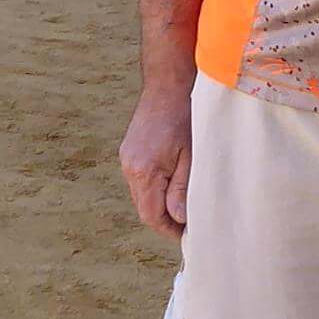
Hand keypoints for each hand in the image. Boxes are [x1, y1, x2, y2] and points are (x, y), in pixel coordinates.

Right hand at [119, 84, 192, 238]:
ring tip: (185, 203)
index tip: (189, 235)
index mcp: (143, 171)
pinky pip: (140, 179)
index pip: (152, 216)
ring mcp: (127, 157)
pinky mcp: (130, 150)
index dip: (170, 230)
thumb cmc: (186, 116)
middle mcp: (129, 167)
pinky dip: (155, 187)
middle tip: (191, 223)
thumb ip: (183, 189)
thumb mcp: (191, 156)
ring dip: (160, 203)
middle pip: (144, 208)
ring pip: (142, 195)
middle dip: (166, 219)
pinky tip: (174, 181)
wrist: (169, 83)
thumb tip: (179, 219)